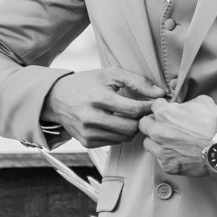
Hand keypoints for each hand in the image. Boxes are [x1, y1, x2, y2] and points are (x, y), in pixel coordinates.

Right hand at [42, 68, 164, 148]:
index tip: (155, 103)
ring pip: (124, 137)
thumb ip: (137, 81)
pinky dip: (119, 133)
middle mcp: (92, 118)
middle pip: (131, 128)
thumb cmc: (87, 83)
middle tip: (145, 112)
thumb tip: (160, 93)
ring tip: (131, 116)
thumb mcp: (110, 74)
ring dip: (132, 127)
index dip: (148, 108)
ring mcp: (88, 133)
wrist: (56, 98)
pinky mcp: (87, 142)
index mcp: (98, 98)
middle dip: (142, 120)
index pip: (133, 110)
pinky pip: (114, 142)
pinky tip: (116, 122)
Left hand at [138, 95, 216, 176]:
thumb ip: (186, 101)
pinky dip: (166, 155)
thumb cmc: (214, 123)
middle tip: (164, 125)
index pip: (154, 106)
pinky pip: (159, 159)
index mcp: (164, 113)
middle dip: (153, 123)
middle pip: (144, 124)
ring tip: (169, 141)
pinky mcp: (167, 165)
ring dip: (155, 140)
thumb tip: (182, 104)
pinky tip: (177, 153)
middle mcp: (158, 131)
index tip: (167, 111)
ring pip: (148, 143)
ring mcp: (161, 150)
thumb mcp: (201, 101)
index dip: (162, 107)